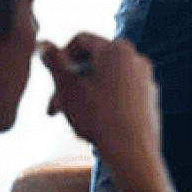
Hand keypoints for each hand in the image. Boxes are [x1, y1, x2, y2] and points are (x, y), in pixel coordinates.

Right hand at [41, 34, 178, 191]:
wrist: (132, 152)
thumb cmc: (99, 119)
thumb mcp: (68, 88)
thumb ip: (54, 63)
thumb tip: (42, 44)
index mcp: (116, 49)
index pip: (80, 40)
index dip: (60, 56)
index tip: (51, 78)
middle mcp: (135, 58)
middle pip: (93, 61)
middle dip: (70, 82)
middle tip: (54, 106)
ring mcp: (145, 77)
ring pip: (105, 78)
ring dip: (83, 93)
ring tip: (71, 117)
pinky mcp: (149, 96)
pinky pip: (120, 90)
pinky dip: (103, 100)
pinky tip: (92, 122)